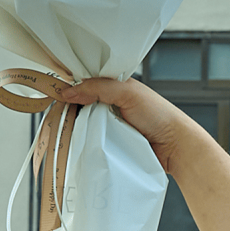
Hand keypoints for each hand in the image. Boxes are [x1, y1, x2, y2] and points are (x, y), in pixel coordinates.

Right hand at [59, 77, 202, 175]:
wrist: (177, 147)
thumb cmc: (159, 115)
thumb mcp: (128, 93)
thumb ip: (99, 88)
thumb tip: (68, 91)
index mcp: (117, 88)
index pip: (87, 83)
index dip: (71, 86)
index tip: (53, 91)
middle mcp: (113, 105)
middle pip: (83, 104)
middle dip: (70, 108)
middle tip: (53, 112)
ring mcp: (112, 125)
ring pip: (86, 123)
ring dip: (77, 126)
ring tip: (59, 128)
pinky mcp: (114, 144)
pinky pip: (94, 140)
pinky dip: (86, 141)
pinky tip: (75, 142)